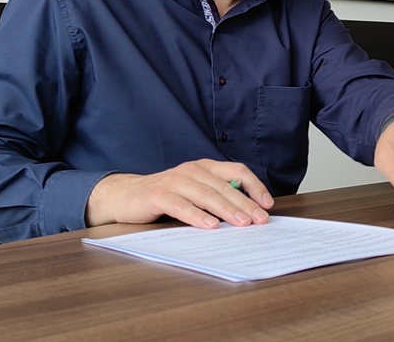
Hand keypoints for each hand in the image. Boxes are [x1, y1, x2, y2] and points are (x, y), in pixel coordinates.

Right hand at [86, 159, 274, 229]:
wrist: (126, 196)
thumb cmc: (166, 196)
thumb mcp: (194, 191)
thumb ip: (216, 196)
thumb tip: (247, 213)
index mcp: (204, 167)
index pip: (236, 170)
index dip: (254, 186)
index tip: (267, 203)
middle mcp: (192, 170)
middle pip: (224, 186)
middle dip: (245, 204)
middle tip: (260, 220)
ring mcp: (175, 181)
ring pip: (206, 195)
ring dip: (227, 210)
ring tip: (241, 223)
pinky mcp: (158, 195)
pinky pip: (181, 206)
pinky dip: (197, 216)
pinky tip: (210, 226)